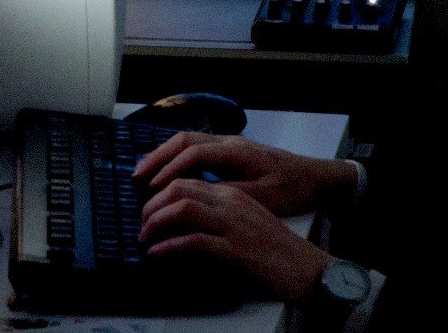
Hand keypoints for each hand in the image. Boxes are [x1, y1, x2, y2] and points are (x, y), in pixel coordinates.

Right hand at [133, 133, 356, 216]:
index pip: (193, 154)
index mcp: (236, 151)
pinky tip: (167, 171)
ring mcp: (229, 144)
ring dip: (164, 155)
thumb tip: (199, 195)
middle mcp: (229, 141)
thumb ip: (231, 193)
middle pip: (184, 140)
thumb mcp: (264, 196)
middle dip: (157, 156)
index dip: (169, 169)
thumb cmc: (293, 187)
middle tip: (136, 176)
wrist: (316, 176)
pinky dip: (176, 156)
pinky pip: (195, 148)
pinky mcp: (231, 151)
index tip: (151, 187)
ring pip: (188, 141)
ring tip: (143, 173)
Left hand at [139, 178, 330, 301]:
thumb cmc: (276, 248)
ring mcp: (233, 224)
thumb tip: (186, 223)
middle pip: (180, 188)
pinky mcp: (235, 248)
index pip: (188, 180)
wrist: (306, 267)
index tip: (147, 206)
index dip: (161, 191)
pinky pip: (193, 241)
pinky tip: (158, 253)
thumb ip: (219, 215)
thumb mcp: (245, 222)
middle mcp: (231, 202)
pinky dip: (170, 246)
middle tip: (141, 222)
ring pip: (183, 208)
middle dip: (152, 203)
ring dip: (157, 221)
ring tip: (145, 236)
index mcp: (233, 193)